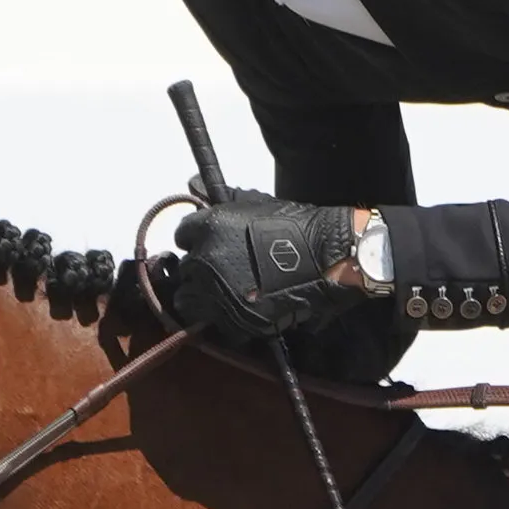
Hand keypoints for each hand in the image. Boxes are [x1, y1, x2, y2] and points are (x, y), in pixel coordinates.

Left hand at [162, 195, 407, 380]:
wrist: (326, 256)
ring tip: (224, 295)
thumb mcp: (255, 203)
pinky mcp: (236, 320)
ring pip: (190, 303)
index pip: (181, 235)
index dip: (195, 240)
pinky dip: (227, 320)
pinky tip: (242, 310)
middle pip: (184, 271)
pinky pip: (218, 324)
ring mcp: (218, 293)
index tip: (208, 244)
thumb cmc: (295, 224)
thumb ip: (223, 200)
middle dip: (197, 271)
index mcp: (208, 227)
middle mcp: (205, 261)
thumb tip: (194, 184)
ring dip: (203, 299)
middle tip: (219, 272)